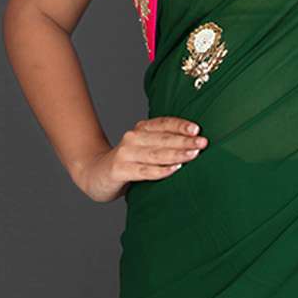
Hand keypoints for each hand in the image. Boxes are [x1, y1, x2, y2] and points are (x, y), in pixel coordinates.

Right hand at [74, 116, 207, 201]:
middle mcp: (133, 138)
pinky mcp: (119, 170)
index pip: (163, 124)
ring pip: (155, 153)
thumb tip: (196, 146)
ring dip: (176, 153)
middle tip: (204, 142)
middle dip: (185, 140)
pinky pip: (144, 170)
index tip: (197, 129)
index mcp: (141, 130)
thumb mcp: (145, 150)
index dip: (180, 125)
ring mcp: (125, 154)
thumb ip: (163, 146)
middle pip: (163, 138)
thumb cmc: (127, 164)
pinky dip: (160, 170)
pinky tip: (174, 170)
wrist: (93, 174)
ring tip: (194, 154)